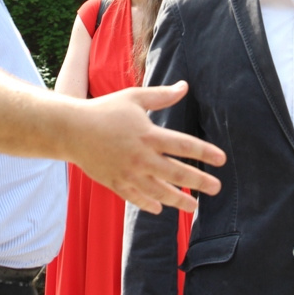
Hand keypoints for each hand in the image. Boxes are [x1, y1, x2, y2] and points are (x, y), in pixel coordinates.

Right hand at [70, 81, 223, 214]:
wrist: (71, 130)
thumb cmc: (105, 110)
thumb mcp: (134, 98)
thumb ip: (161, 95)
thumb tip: (185, 87)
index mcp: (148, 134)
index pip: (183, 145)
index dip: (205, 152)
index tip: (222, 159)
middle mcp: (141, 157)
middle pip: (176, 173)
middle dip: (199, 181)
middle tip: (216, 188)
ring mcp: (128, 173)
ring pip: (158, 191)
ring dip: (178, 200)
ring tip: (194, 207)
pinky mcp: (115, 182)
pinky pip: (135, 197)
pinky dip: (148, 203)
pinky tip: (160, 208)